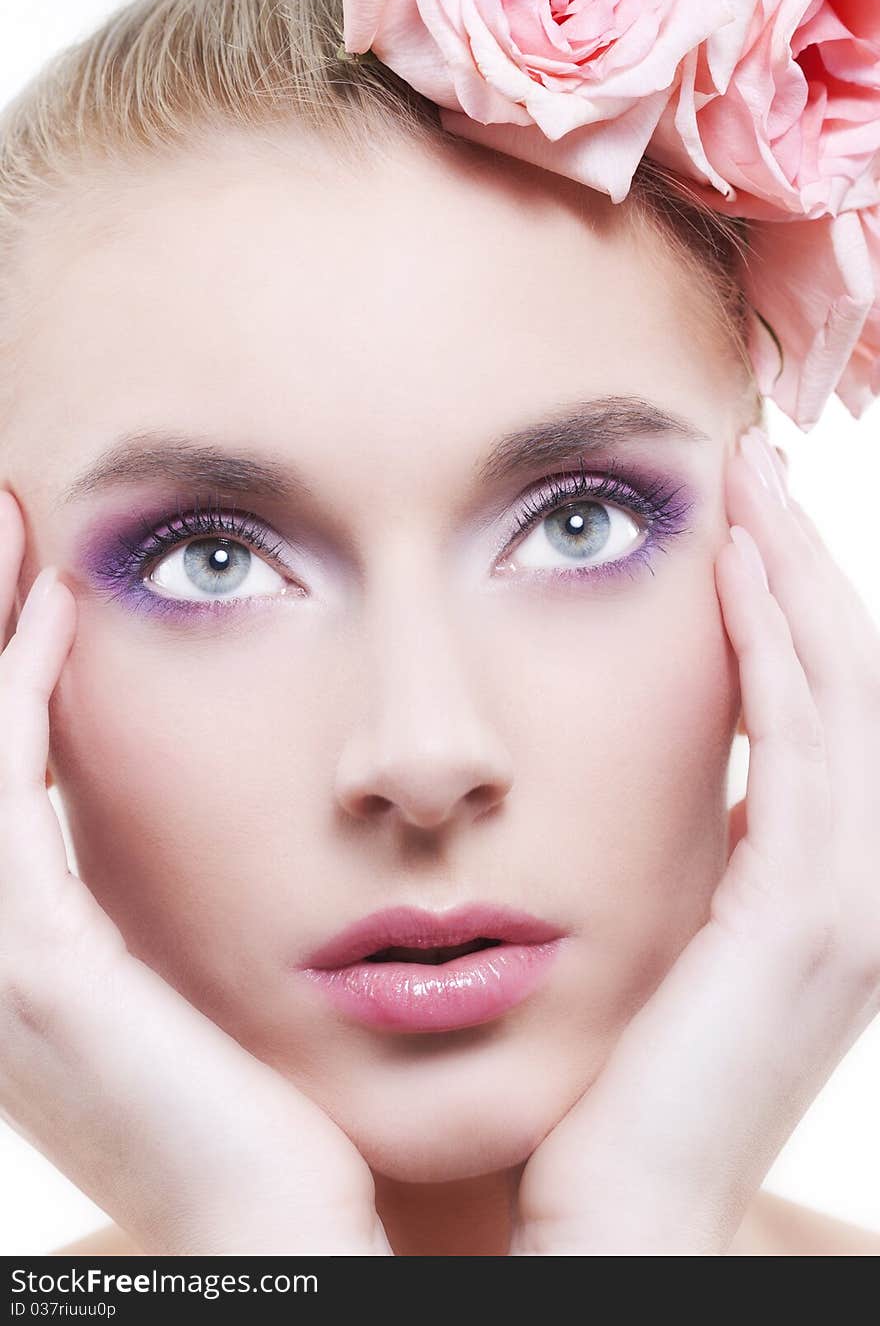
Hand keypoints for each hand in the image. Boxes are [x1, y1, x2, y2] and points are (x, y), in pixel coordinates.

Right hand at [0, 492, 391, 1255]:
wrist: (285, 1244)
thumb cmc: (289, 1123)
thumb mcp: (240, 988)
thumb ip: (224, 908)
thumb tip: (304, 811)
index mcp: (52, 957)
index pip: (7, 781)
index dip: (11, 676)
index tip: (46, 579)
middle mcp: (8, 953)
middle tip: (5, 524)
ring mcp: (8, 961)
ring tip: (8, 530)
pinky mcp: (36, 965)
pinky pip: (4, 800)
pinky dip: (16, 698)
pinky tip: (60, 609)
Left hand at [508, 429, 879, 1254]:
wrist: (618, 1208)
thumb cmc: (618, 1077)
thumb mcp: (660, 932)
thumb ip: (683, 852)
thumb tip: (659, 777)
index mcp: (817, 878)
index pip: (822, 703)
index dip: (789, 601)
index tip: (734, 516)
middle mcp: (856, 877)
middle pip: (851, 675)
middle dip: (804, 563)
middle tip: (751, 462)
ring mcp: (850, 894)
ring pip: (846, 689)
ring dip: (799, 577)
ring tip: (751, 483)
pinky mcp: (812, 914)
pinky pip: (808, 743)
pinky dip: (782, 647)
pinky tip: (737, 568)